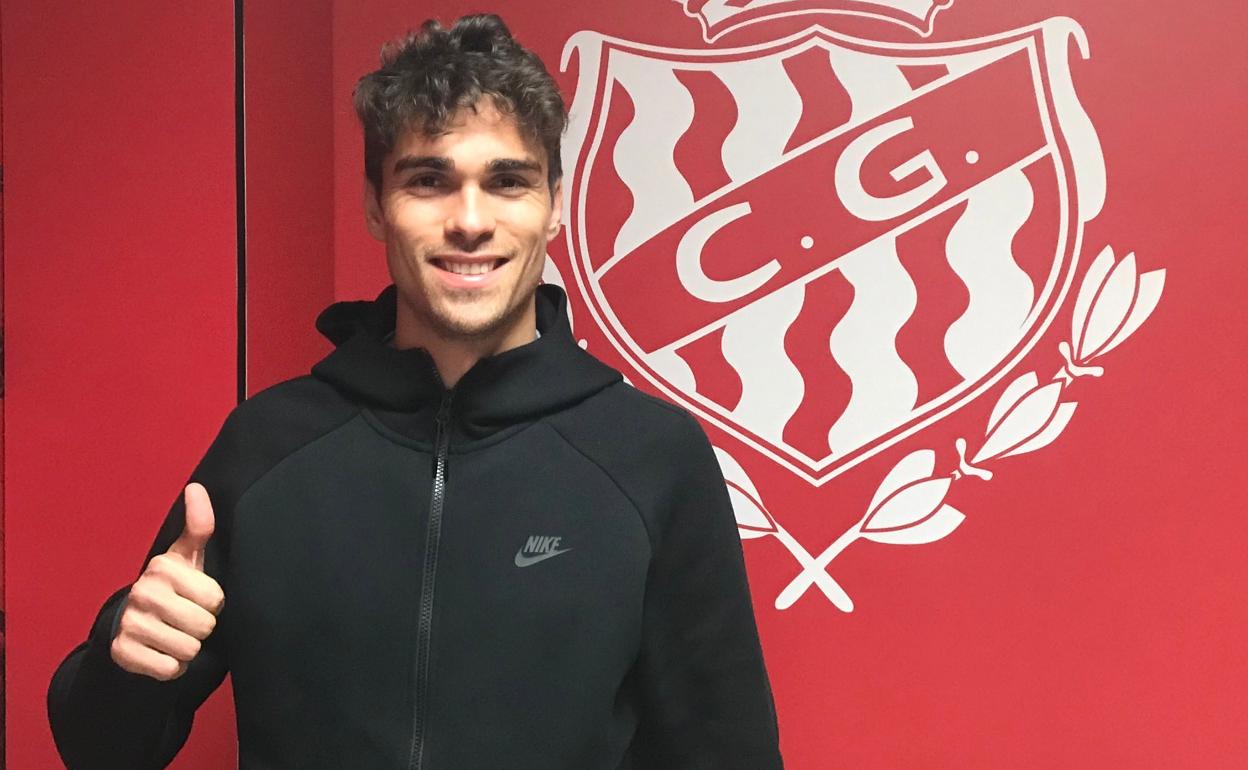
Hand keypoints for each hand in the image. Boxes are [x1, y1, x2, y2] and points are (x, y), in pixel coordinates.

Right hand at [110, 483, 225, 680]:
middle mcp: (143, 591)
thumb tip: (196, 487)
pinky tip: (162, 652)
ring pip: (188, 650)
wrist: (135, 624)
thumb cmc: (174, 587)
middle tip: (187, 619)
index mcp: (163, 566)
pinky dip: (172, 667)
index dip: (213, 603)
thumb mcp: (188, 556)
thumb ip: (198, 525)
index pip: (216, 599)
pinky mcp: (122, 651)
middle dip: (202, 627)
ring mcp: (130, 621)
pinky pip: (169, 669)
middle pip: (204, 626)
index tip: (197, 597)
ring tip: (175, 634)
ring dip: (188, 648)